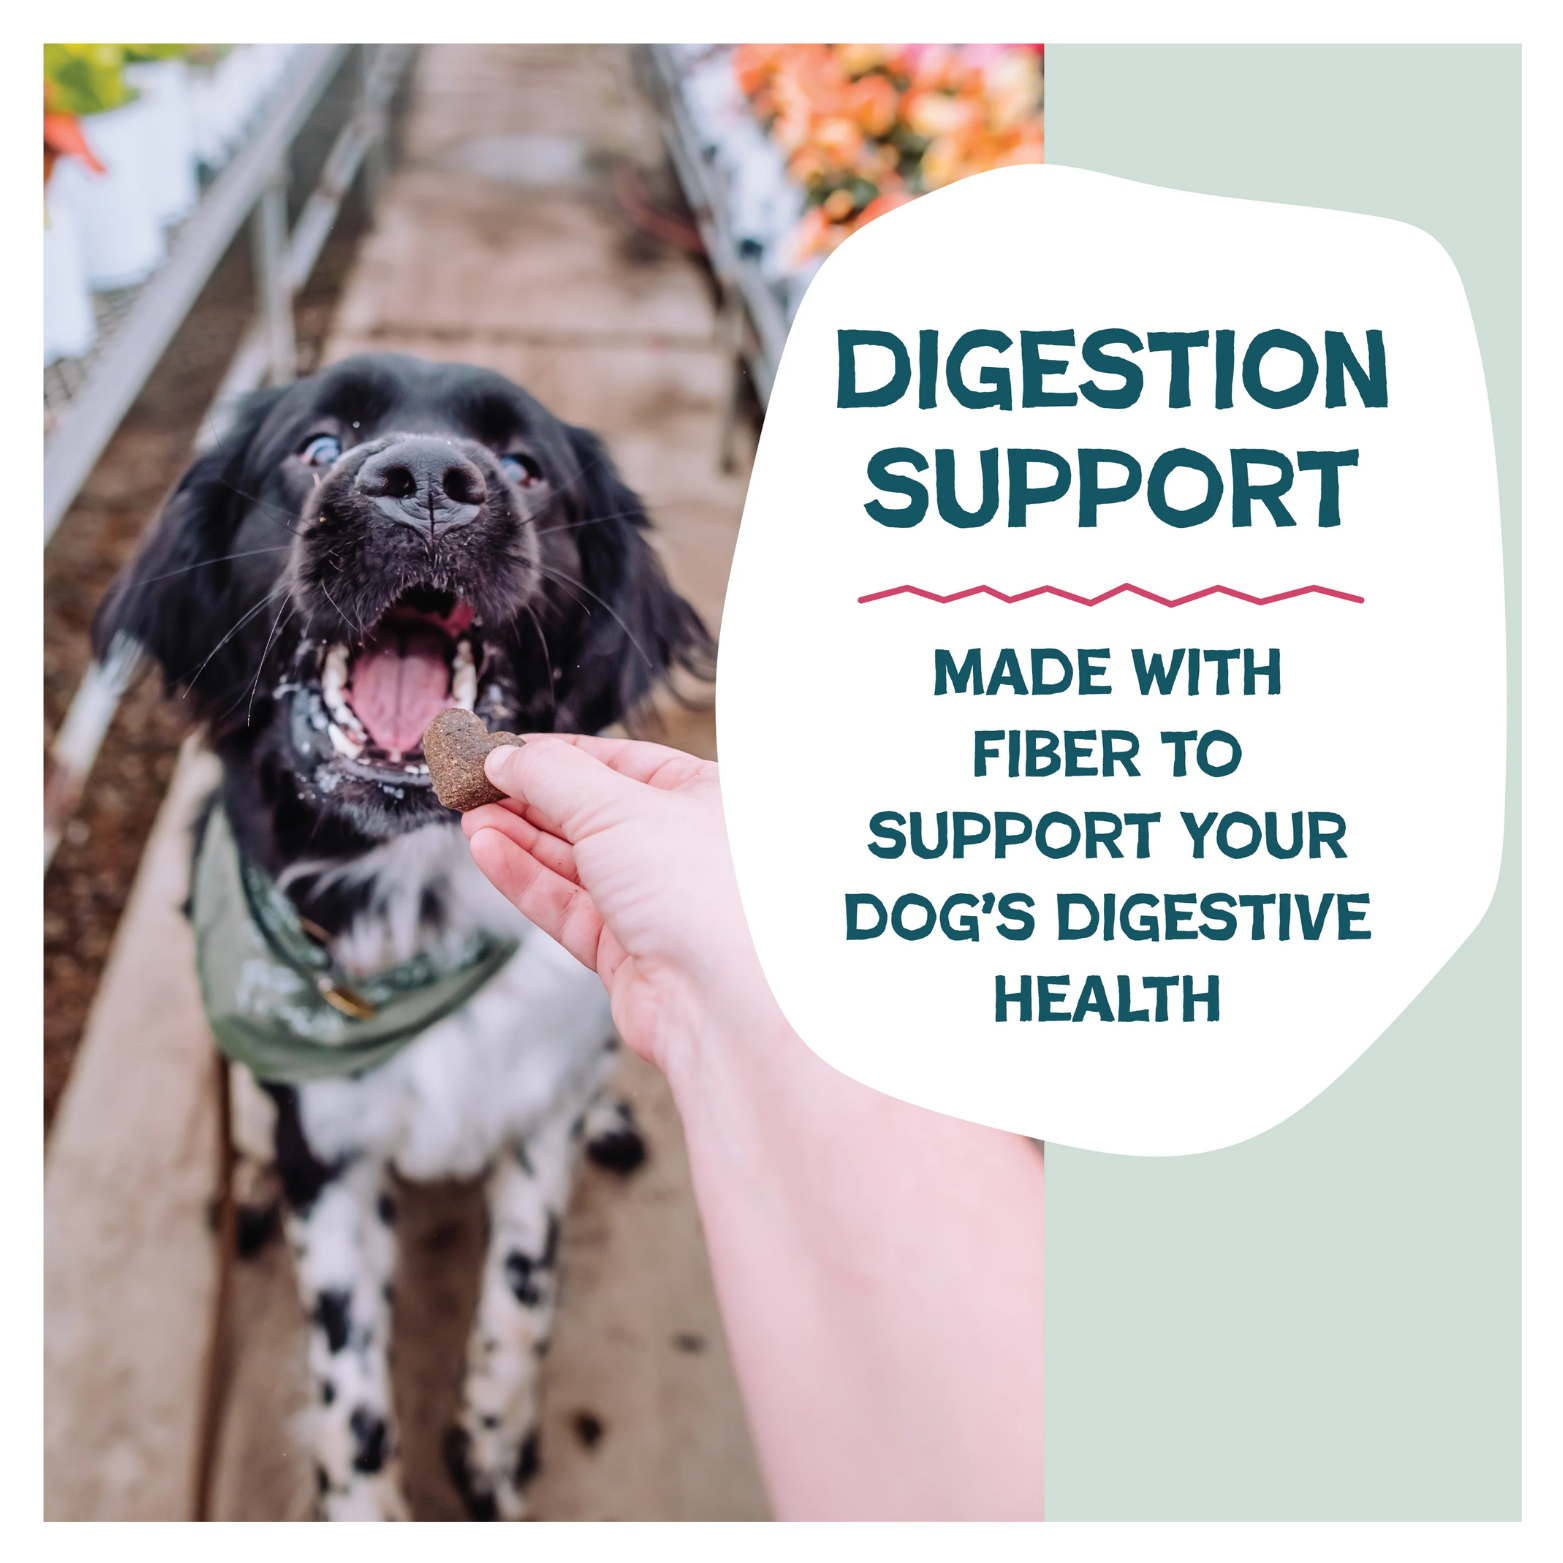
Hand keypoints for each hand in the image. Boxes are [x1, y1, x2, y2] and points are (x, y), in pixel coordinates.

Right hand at [462, 735, 770, 1075]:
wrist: (726, 1000)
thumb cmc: (710, 895)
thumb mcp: (619, 806)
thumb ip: (553, 776)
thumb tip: (508, 758)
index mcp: (706, 797)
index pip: (621, 762)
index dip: (559, 756)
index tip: (506, 751)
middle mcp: (684, 848)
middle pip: (592, 812)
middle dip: (530, 798)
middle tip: (476, 784)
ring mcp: (656, 902)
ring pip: (574, 862)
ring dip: (519, 837)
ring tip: (472, 816)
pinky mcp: (627, 950)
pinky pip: (566, 905)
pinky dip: (525, 878)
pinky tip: (489, 851)